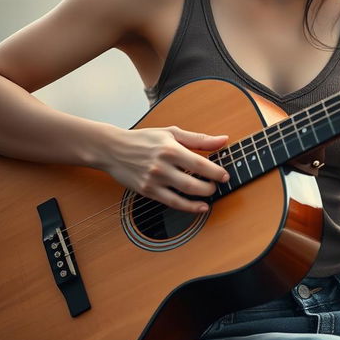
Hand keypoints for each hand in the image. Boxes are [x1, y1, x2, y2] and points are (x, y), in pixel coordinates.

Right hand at [99, 125, 229, 212]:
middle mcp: (162, 165)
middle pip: (193, 183)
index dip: (215, 172)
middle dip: (210, 187)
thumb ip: (199, 139)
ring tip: (210, 194)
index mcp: (170, 148)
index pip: (199, 164)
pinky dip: (187, 207)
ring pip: (183, 194)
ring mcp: (154, 180)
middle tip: (218, 185)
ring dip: (201, 198)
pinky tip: (199, 207)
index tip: (225, 175)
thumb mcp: (172, 133)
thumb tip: (223, 139)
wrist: (114, 149)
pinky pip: (171, 202)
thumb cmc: (145, 139)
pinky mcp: (147, 191)